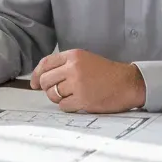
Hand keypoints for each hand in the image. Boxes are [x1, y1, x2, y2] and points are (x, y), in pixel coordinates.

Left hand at [31, 49, 145, 112]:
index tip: (33, 83)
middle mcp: (73, 68)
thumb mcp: (84, 59)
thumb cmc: (106, 73)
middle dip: (47, 88)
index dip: (36, 74)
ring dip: (58, 98)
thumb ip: (64, 65)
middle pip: (46, 80)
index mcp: (73, 55)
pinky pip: (63, 105)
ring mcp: (78, 84)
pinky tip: (77, 102)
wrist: (127, 83)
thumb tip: (40, 78)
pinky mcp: (83, 99)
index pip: (45, 63)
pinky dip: (67, 106)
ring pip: (53, 94)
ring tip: (70, 96)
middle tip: (56, 91)